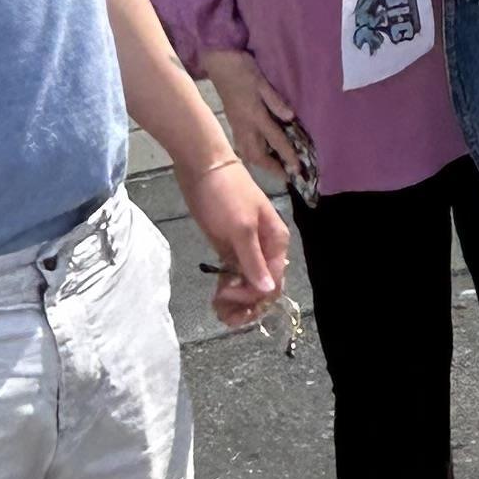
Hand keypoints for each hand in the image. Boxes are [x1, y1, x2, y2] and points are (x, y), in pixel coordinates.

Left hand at [181, 149, 287, 326]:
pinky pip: (233, 276)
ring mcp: (246, 249)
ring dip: (236, 301)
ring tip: (218, 310)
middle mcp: (265, 249)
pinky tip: (216, 300)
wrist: (202, 166)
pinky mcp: (228, 248)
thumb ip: (253, 260)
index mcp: (276, 242)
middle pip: (263, 286)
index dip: (253, 295)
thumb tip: (268, 290)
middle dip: (246, 304)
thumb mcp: (241, 227)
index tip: (228, 295)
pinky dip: (227, 289)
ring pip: (247, 284)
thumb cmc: (225, 193)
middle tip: (222, 311)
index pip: (273, 281)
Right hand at [202, 48, 306, 188]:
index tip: (297, 169)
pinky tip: (258, 154)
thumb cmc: (242, 69)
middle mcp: (244, 125)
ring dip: (260, 163)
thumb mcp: (262, 81)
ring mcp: (236, 124)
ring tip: (274, 169)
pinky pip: (242, 145)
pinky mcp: (232, 121)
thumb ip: (275, 100)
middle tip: (286, 176)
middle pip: (257, 155)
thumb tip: (290, 117)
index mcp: (254, 115)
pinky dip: (251, 154)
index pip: (275, 140)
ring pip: (247, 152)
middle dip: (271, 168)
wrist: (218, 62)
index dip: (287, 156)